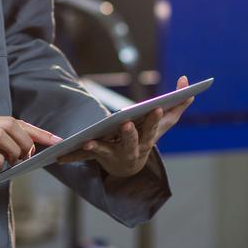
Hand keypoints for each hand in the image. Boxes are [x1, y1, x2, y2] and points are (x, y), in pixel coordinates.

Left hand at [56, 75, 194, 177]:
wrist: (129, 166)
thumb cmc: (147, 137)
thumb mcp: (164, 123)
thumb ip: (178, 103)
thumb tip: (187, 81)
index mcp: (148, 139)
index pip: (153, 128)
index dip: (154, 119)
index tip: (156, 109)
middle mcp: (132, 149)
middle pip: (132, 141)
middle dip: (130, 134)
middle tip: (125, 123)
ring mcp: (114, 154)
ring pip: (106, 151)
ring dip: (99, 147)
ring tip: (90, 141)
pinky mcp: (97, 157)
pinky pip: (85, 156)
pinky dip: (73, 156)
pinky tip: (61, 156)